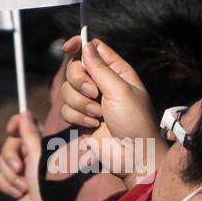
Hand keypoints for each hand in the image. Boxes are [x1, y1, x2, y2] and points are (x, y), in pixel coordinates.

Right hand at [0, 112, 64, 200]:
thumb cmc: (48, 184)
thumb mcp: (38, 155)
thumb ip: (29, 133)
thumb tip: (25, 113)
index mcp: (40, 146)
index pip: (24, 126)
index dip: (15, 125)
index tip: (11, 129)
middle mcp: (30, 156)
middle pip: (8, 145)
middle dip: (10, 157)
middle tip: (19, 168)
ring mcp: (21, 171)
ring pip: (1, 163)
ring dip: (10, 176)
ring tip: (24, 187)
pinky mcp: (13, 185)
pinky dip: (8, 186)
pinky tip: (20, 195)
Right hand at [58, 37, 161, 182]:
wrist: (134, 156)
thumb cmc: (136, 122)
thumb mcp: (120, 91)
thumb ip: (100, 68)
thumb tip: (85, 45)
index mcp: (116, 70)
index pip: (92, 47)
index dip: (79, 44)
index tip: (68, 48)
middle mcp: (101, 83)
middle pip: (74, 68)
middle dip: (79, 81)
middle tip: (94, 93)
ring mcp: (90, 101)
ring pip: (67, 90)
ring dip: (80, 104)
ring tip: (98, 115)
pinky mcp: (81, 118)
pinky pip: (65, 110)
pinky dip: (77, 118)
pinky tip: (93, 126)